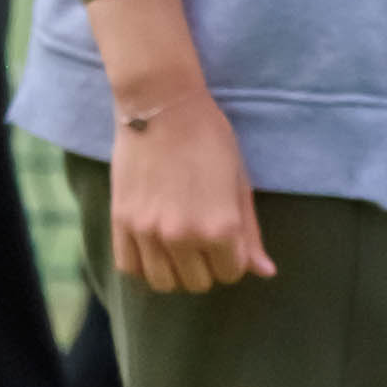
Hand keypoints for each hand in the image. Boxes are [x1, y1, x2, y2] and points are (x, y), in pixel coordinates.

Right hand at [109, 88, 274, 295]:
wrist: (161, 103)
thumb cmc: (208, 137)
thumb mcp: (239, 181)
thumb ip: (250, 232)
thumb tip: (265, 273)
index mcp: (221, 228)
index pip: (231, 273)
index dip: (231, 256)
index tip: (224, 234)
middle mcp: (184, 237)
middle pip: (199, 282)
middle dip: (205, 264)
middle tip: (199, 234)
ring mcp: (149, 231)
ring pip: (164, 283)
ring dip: (174, 270)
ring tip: (175, 244)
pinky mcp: (121, 221)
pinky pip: (130, 268)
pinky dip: (142, 265)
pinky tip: (151, 246)